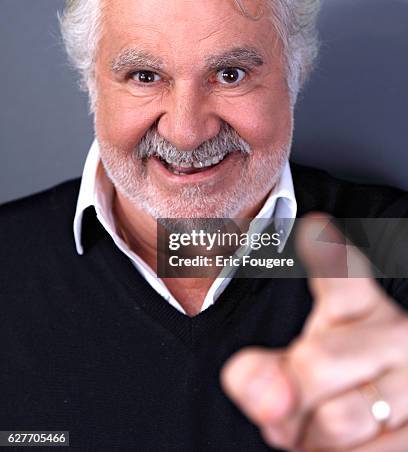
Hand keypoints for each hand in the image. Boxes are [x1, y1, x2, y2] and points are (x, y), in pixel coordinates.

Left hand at [220, 213, 407, 450]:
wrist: (381, 426)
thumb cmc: (331, 389)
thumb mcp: (293, 371)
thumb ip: (262, 374)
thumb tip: (259, 393)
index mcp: (358, 305)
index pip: (341, 277)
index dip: (328, 256)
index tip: (312, 229)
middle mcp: (395, 334)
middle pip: (317, 364)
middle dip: (287, 399)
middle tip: (284, 410)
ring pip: (340, 420)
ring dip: (311, 439)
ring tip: (316, 430)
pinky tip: (343, 449)